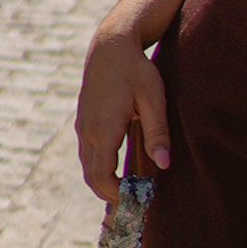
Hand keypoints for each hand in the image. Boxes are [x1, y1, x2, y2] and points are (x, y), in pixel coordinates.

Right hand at [75, 24, 170, 201]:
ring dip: (104, 183)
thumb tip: (164, 164)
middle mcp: (88, 131)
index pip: (102, 175)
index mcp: (103, 129)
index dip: (116, 193)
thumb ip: (158, 132)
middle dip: (110, 194)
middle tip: (133, 203)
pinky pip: (87, 156)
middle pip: (91, 178)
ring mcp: (83, 126)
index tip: (134, 200)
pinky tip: (118, 171)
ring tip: (127, 190)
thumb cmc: (136, 69)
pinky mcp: (83, 122)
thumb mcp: (153, 98)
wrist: (111, 44)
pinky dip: (99, 170)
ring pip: (87, 168)